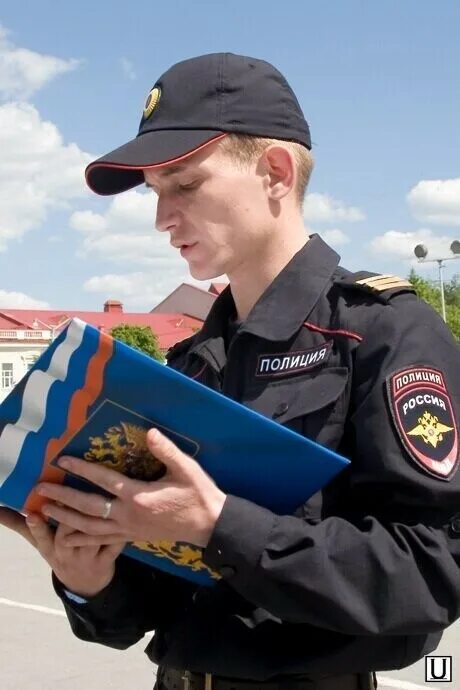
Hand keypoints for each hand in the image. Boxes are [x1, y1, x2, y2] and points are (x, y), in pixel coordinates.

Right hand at [0, 507, 124, 596]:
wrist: (86, 585)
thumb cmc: (61, 553)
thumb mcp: (41, 543)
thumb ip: (19, 524)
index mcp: (49, 548)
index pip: (39, 537)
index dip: (37, 527)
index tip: (33, 513)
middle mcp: (66, 553)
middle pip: (66, 533)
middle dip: (67, 515)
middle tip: (69, 496)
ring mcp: (86, 558)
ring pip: (90, 538)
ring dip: (94, 522)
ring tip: (99, 501)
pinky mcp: (106, 561)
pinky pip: (113, 546)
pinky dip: (119, 535)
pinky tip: (125, 520)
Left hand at [35, 427, 226, 548]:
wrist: (209, 525)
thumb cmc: (197, 494)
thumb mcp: (186, 469)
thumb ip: (166, 451)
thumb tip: (150, 432)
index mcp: (139, 496)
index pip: (104, 480)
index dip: (81, 468)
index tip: (62, 460)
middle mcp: (128, 515)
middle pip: (88, 507)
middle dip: (63, 497)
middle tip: (40, 490)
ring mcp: (128, 529)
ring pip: (89, 527)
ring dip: (65, 519)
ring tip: (45, 511)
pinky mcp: (131, 538)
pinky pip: (100, 540)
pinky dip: (81, 538)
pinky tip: (67, 538)